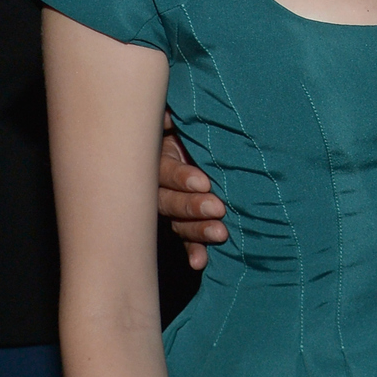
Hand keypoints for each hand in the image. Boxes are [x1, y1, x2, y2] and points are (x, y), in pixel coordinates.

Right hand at [156, 128, 227, 271]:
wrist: (202, 133)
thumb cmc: (194, 121)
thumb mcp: (181, 115)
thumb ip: (170, 116)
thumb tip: (168, 115)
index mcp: (156, 156)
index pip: (164, 171)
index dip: (180, 177)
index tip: (203, 182)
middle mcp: (160, 184)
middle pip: (168, 201)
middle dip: (191, 207)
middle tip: (217, 209)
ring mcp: (170, 203)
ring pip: (177, 222)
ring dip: (197, 230)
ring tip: (220, 234)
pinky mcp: (183, 220)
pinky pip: (185, 237)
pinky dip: (193, 249)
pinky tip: (200, 261)